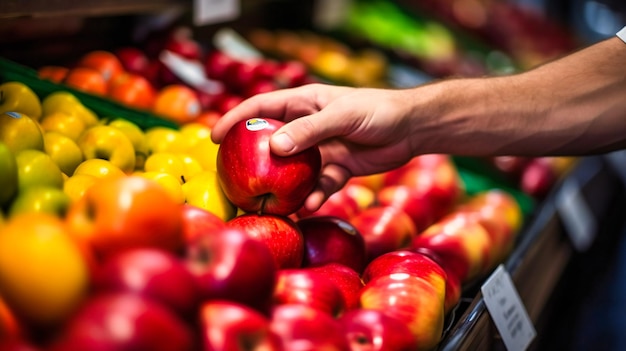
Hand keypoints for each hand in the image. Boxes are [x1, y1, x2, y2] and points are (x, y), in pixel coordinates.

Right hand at [211, 83, 416, 210]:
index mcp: (304, 103)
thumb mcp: (341, 116)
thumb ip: (309, 130)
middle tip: (234, 178)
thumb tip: (273, 147)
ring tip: (269, 202)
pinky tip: (308, 205)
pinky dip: (313, 195)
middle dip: (253, 159)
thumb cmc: (377, 110)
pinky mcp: (337, 169)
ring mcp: (321, 149)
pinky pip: (318, 184)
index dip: (235, 120)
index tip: (213, 138)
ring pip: (293, 169)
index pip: (261, 108)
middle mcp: (308, 126)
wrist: (411, 128)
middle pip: (272, 143)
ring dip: (282, 185)